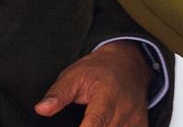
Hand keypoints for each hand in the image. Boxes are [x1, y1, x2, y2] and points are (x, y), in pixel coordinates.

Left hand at [34, 41, 150, 125]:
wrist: (129, 62)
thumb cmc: (100, 69)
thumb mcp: (75, 75)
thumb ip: (58, 94)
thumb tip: (41, 109)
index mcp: (106, 96)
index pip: (95, 124)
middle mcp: (124, 110)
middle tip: (80, 124)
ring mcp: (135, 120)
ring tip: (91, 123)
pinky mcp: (141, 126)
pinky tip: (107, 126)